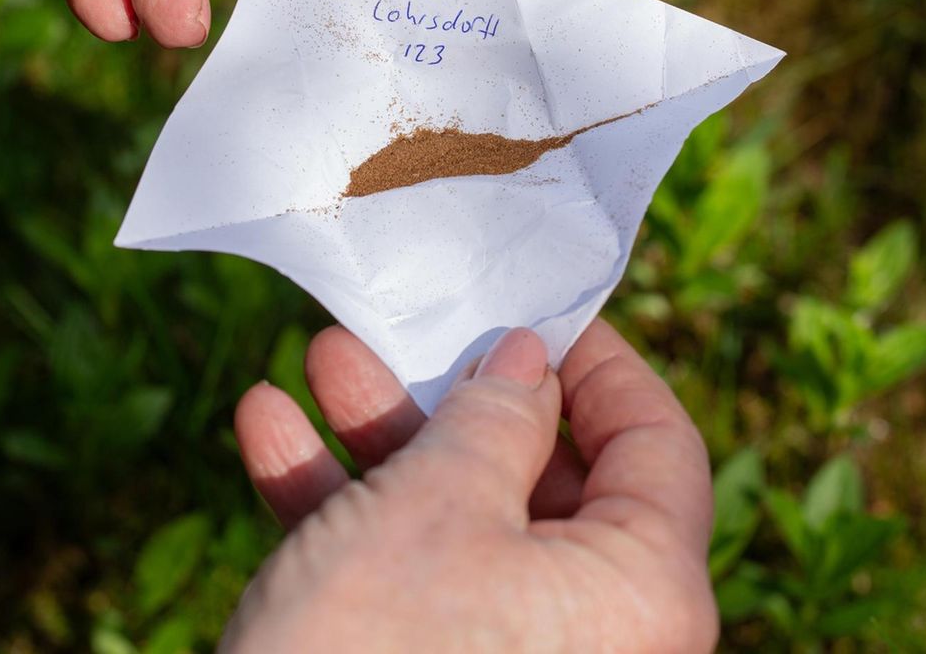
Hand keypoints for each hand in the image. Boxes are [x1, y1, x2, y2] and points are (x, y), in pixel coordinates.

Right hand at [228, 323, 717, 652]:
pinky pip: (407, 576)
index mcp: (643, 593)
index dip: (599, 363)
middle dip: (454, 394)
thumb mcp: (437, 504)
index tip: (538, 306)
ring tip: (320, 359)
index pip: (657, 445)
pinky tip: (268, 433)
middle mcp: (595, 634)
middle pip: (542, 477)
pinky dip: (342, 508)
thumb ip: (495, 419)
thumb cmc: (372, 649)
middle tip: (402, 329)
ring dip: (383, 437)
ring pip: (461, 519)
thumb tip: (533, 363)